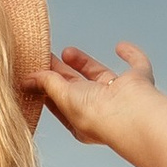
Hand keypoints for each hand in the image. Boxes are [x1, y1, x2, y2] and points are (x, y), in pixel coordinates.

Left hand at [27, 40, 166, 166]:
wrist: (132, 114)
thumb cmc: (97, 115)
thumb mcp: (64, 98)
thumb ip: (48, 84)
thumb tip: (28, 79)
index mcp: (82, 120)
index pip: (60, 102)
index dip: (47, 88)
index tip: (33, 73)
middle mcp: (102, 109)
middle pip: (78, 87)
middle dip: (62, 73)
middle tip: (46, 57)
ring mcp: (121, 96)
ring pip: (100, 76)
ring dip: (85, 63)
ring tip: (66, 51)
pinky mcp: (139, 82)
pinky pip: (137, 64)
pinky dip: (132, 55)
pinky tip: (121, 46)